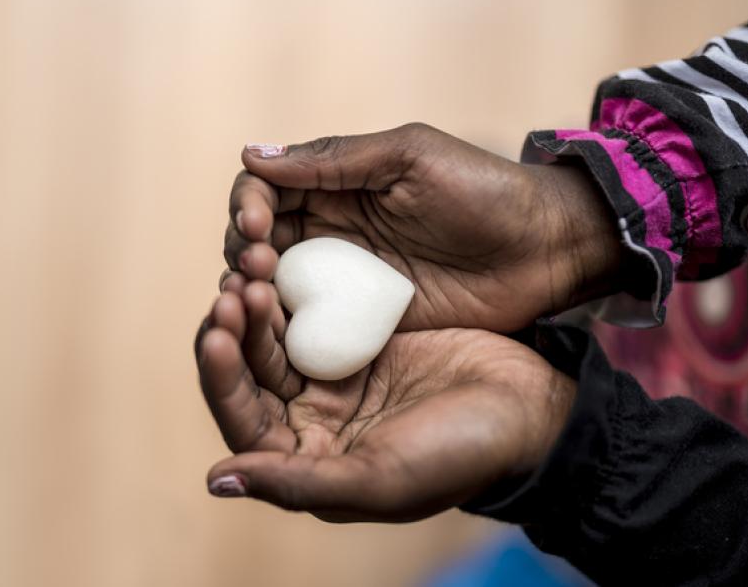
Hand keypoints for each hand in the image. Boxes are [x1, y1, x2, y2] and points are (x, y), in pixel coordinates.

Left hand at [195, 279, 575, 521]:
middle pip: (249, 374)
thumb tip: (217, 478)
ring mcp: (334, 379)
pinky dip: (292, 290)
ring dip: (257, 306)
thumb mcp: (381, 477)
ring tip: (253, 270)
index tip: (216, 334)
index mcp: (307, 461)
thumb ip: (299, 483)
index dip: (221, 380)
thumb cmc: (461, 453)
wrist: (531, 405)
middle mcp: (311, 422)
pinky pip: (310, 312)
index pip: (242, 422)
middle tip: (232, 288)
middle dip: (232, 333)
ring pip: (274, 339)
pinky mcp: (357, 341)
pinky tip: (282, 263)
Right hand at [225, 123, 622, 331]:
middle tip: (258, 265)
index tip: (257, 224)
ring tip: (256, 297)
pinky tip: (275, 333)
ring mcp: (344, 279)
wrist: (543, 251)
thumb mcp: (408, 158)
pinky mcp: (363, 322)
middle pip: (259, 238)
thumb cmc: (483, 191)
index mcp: (337, 183)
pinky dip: (283, 328)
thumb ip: (333, 159)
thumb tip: (252, 153)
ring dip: (253, 289)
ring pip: (274, 284)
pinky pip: (309, 326)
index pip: (265, 188)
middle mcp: (331, 230)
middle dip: (244, 248)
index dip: (248, 203)